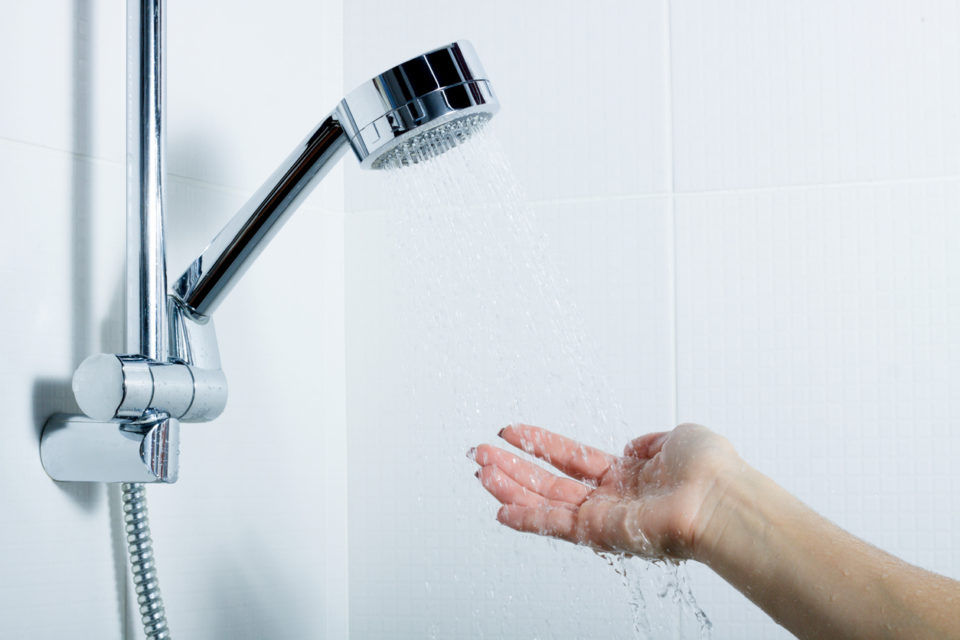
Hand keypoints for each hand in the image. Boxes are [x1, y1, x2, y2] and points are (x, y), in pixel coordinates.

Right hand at [470, 423, 739, 559]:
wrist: (722, 497)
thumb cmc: (712, 470)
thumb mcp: (679, 437)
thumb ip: (651, 440)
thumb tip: (635, 445)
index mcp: (627, 477)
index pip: (573, 460)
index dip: (542, 444)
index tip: (512, 433)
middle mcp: (612, 501)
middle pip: (550, 483)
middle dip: (513, 469)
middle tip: (481, 454)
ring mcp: (604, 518)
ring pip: (545, 503)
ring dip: (509, 488)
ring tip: (480, 471)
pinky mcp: (600, 533)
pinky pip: (556, 526)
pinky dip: (526, 518)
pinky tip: (500, 508)